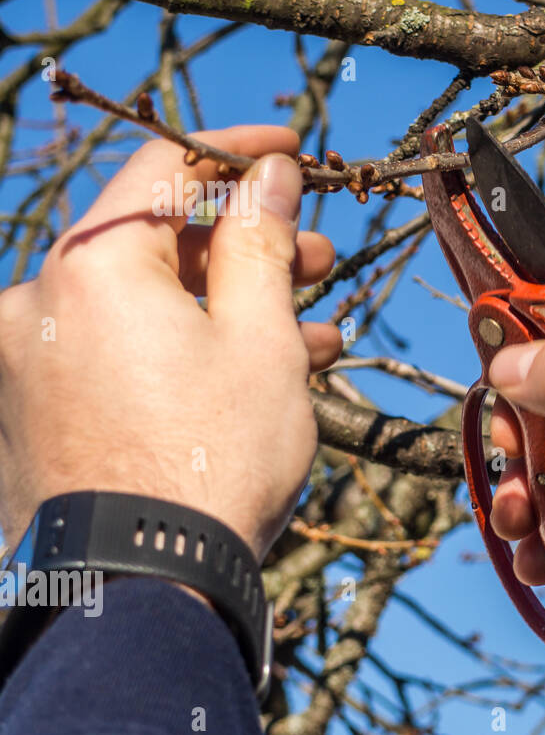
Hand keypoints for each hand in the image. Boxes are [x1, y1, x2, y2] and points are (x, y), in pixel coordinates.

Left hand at [0, 126, 342, 559]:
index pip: (164, 169)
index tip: (292, 146)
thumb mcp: (261, 338)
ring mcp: (32, 362)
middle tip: (322, 254)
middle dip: (249, 244)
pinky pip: (123, 353)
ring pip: (147, 303)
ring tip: (314, 327)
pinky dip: (188, 351)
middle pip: (157, 241)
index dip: (236, 149)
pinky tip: (261, 372)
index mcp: (90, 266)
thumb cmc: (212, 458)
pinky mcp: (41, 412)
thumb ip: (262, 240)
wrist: (144, 588)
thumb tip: (271, 173)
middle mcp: (41, 304)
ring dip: (232, 306)